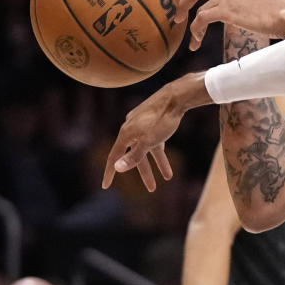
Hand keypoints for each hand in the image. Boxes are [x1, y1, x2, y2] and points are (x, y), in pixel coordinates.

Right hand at [102, 71, 211, 189]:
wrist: (178, 95)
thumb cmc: (163, 119)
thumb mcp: (149, 141)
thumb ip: (134, 156)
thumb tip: (117, 167)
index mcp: (126, 133)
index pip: (114, 157)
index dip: (110, 172)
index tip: (106, 186)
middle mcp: (131, 128)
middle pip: (135, 155)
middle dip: (145, 173)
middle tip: (152, 189)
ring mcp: (142, 123)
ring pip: (148, 148)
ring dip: (158, 163)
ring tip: (168, 177)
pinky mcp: (153, 119)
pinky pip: (154, 139)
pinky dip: (160, 149)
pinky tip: (164, 155)